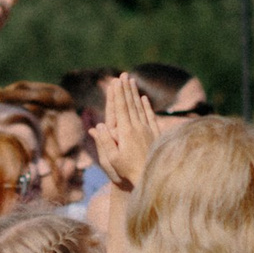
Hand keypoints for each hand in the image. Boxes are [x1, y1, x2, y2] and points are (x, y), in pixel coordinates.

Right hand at [90, 72, 159, 191]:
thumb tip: (98, 125)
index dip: (117, 94)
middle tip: (123, 75)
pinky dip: (147, 107)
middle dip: (126, 88)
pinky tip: (144, 99)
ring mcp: (148, 130)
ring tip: (132, 81)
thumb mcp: (111, 160)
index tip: (115, 82)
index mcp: (125, 132)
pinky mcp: (156, 135)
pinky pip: (151, 117)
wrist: (151, 177)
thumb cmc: (128, 171)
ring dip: (135, 94)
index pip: (120, 108)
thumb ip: (104, 142)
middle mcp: (138, 128)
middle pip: (130, 104)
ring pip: (141, 108)